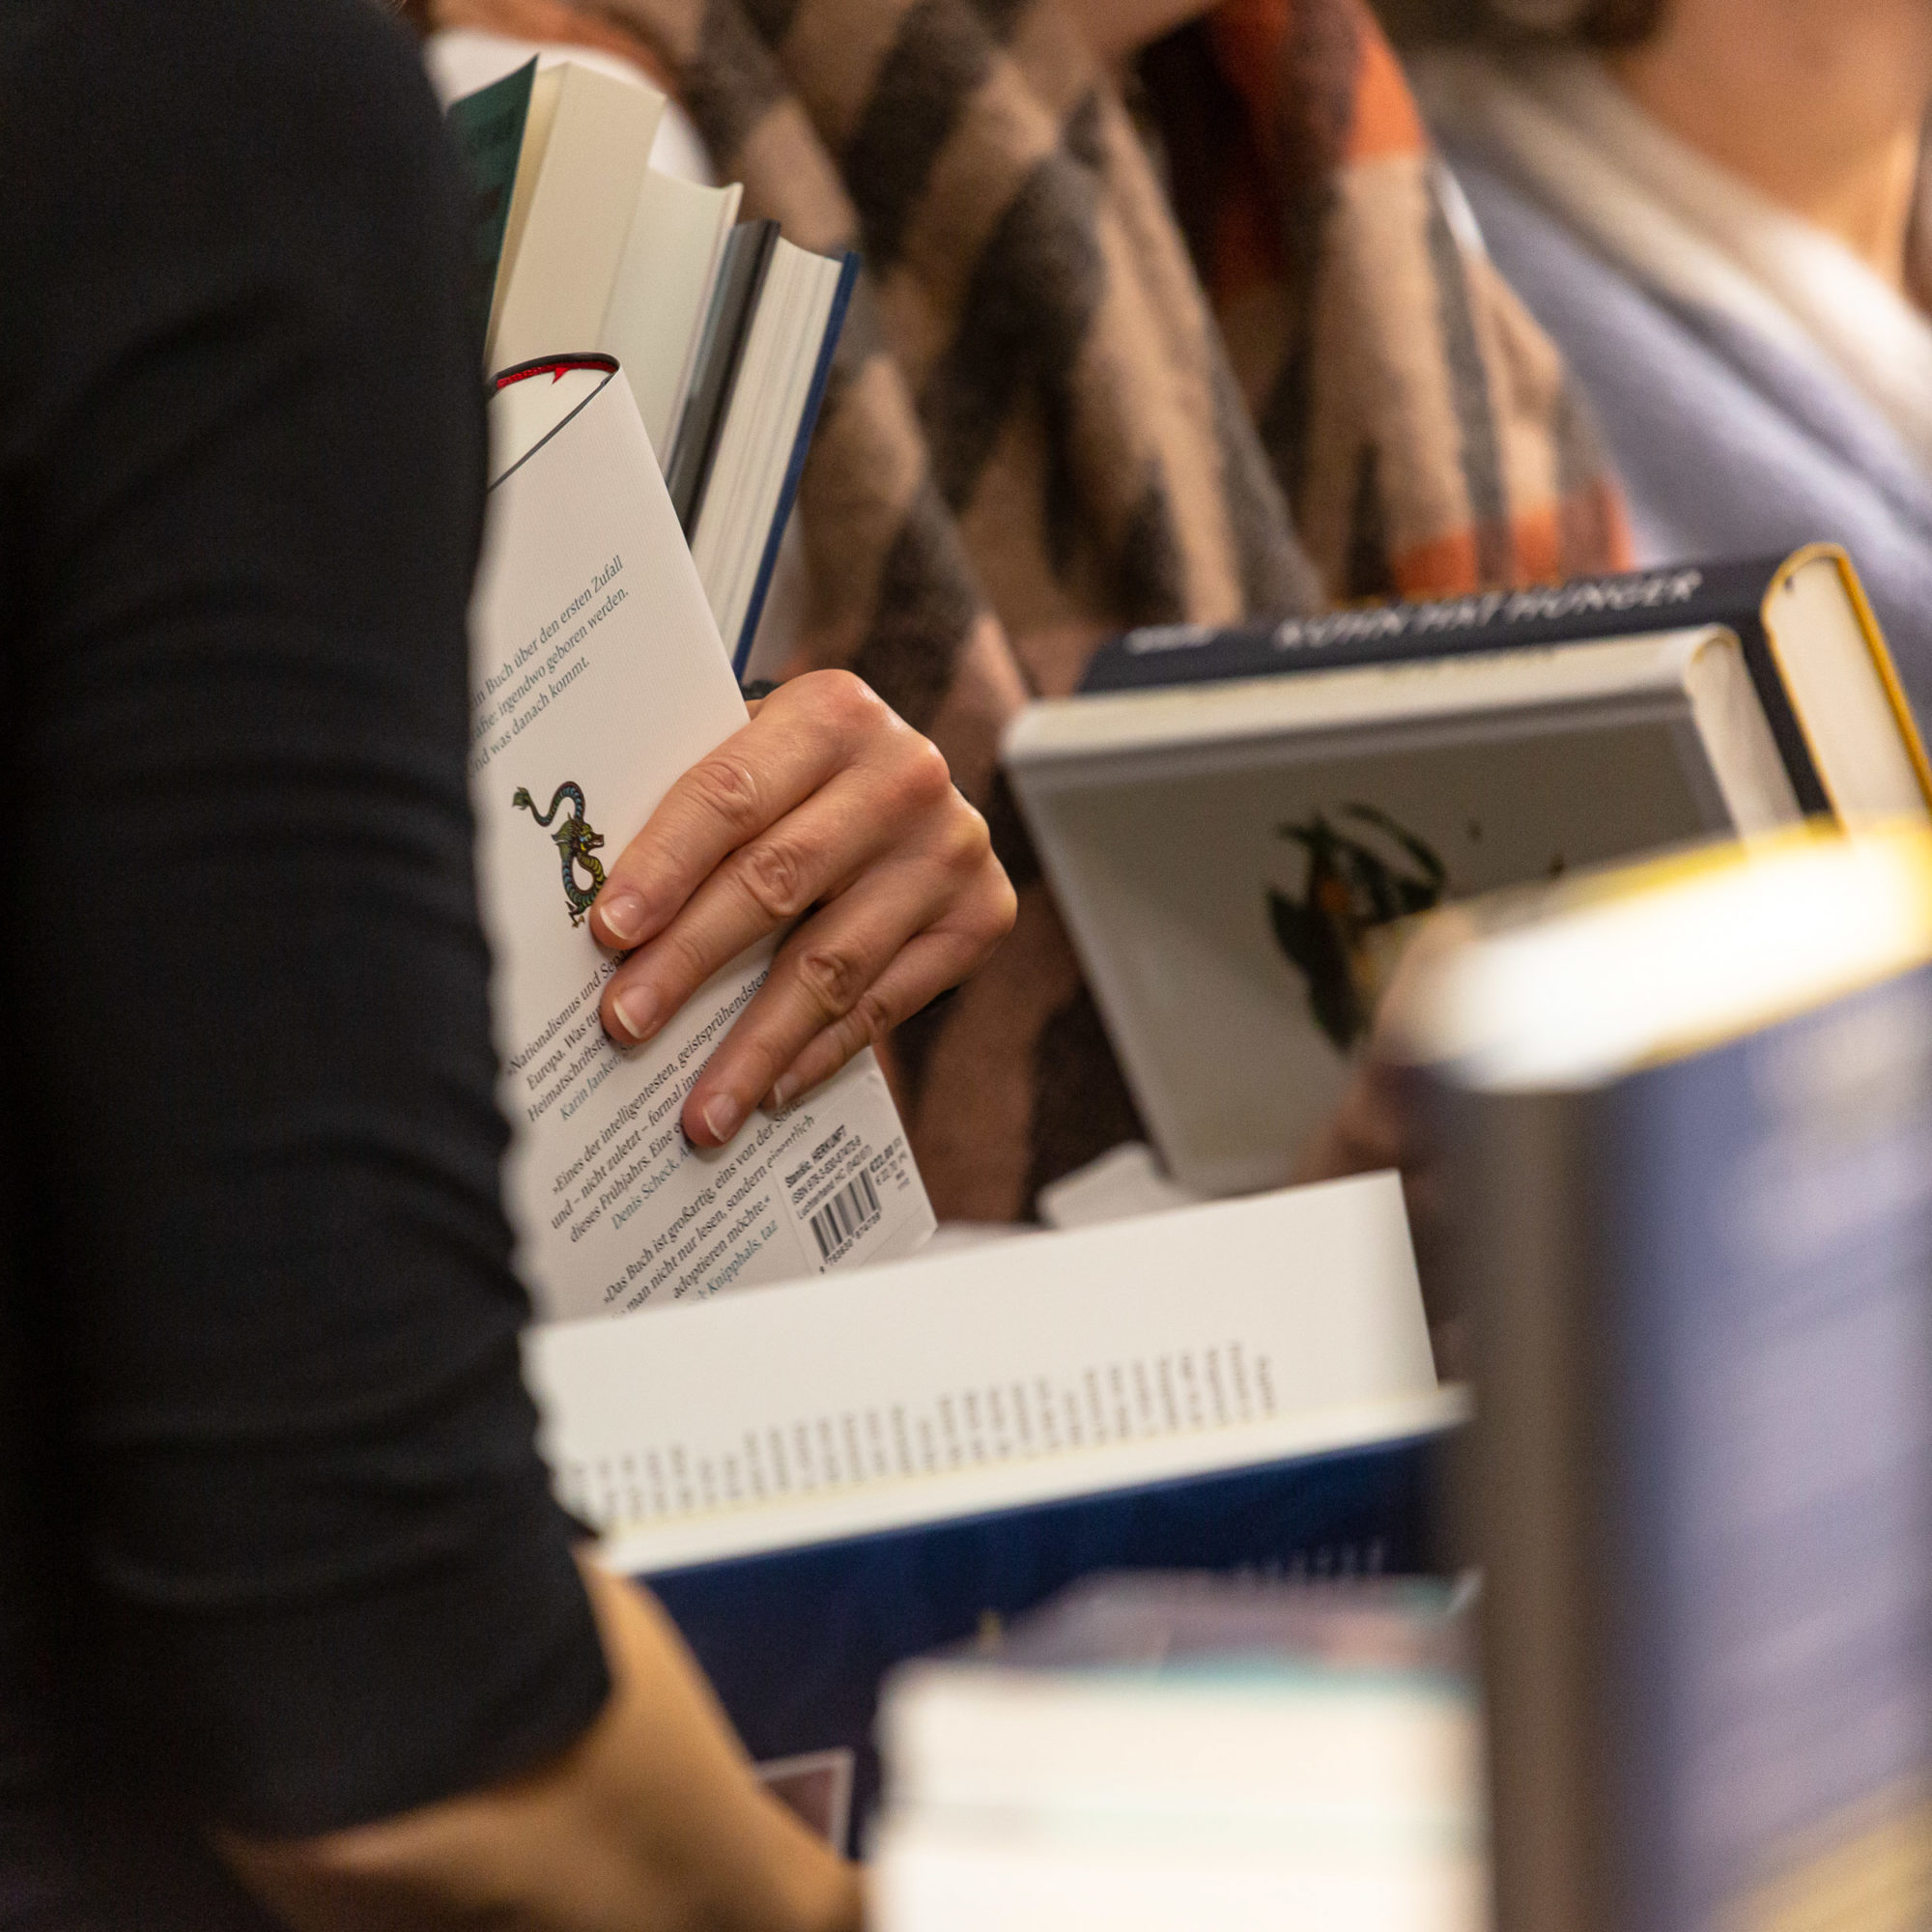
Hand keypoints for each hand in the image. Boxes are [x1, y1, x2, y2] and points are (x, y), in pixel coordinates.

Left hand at [587, 671, 1015, 1145]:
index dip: (664, 868)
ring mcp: (950, 849)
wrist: (915, 785)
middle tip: (626, 1024)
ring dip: (755, 1044)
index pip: (729, 797)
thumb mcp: (757, 761)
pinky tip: (770, 1090)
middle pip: (776, 883)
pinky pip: (884, 1003)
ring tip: (701, 1108)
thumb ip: (696, 816)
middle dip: (689, 962)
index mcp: (832, 715)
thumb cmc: (803, 780)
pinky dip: (819, 1053)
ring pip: (831, 964)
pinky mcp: (983, 915)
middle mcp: (905, 775)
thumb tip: (603, 923)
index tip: (609, 932)